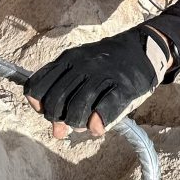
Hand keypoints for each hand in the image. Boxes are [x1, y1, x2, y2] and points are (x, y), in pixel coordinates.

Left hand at [25, 28, 169, 138]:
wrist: (141, 49)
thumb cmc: (106, 64)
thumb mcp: (79, 65)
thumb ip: (63, 91)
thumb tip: (56, 130)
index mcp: (68, 59)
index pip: (38, 86)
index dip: (38, 104)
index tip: (45, 110)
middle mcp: (83, 65)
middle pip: (56, 101)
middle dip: (57, 118)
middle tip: (67, 123)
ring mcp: (103, 75)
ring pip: (77, 107)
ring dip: (76, 123)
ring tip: (83, 124)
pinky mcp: (124, 87)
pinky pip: (105, 107)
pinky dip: (97, 122)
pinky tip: (97, 127)